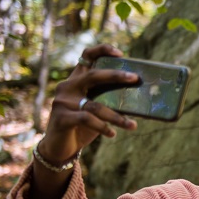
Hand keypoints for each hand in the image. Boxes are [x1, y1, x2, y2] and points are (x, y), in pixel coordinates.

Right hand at [38, 44, 139, 163]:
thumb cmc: (82, 126)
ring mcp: (62, 101)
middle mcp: (67, 87)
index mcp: (76, 80)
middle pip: (93, 75)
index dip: (102, 51)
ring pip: (95, 105)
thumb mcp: (95, 110)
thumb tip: (140, 98)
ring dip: (117, 116)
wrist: (59, 147)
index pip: (86, 57)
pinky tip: (112, 134)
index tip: (120, 53)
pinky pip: (87, 119)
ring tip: (132, 125)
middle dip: (116, 76)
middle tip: (135, 78)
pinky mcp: (61, 117)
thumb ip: (108, 100)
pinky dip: (103, 127)